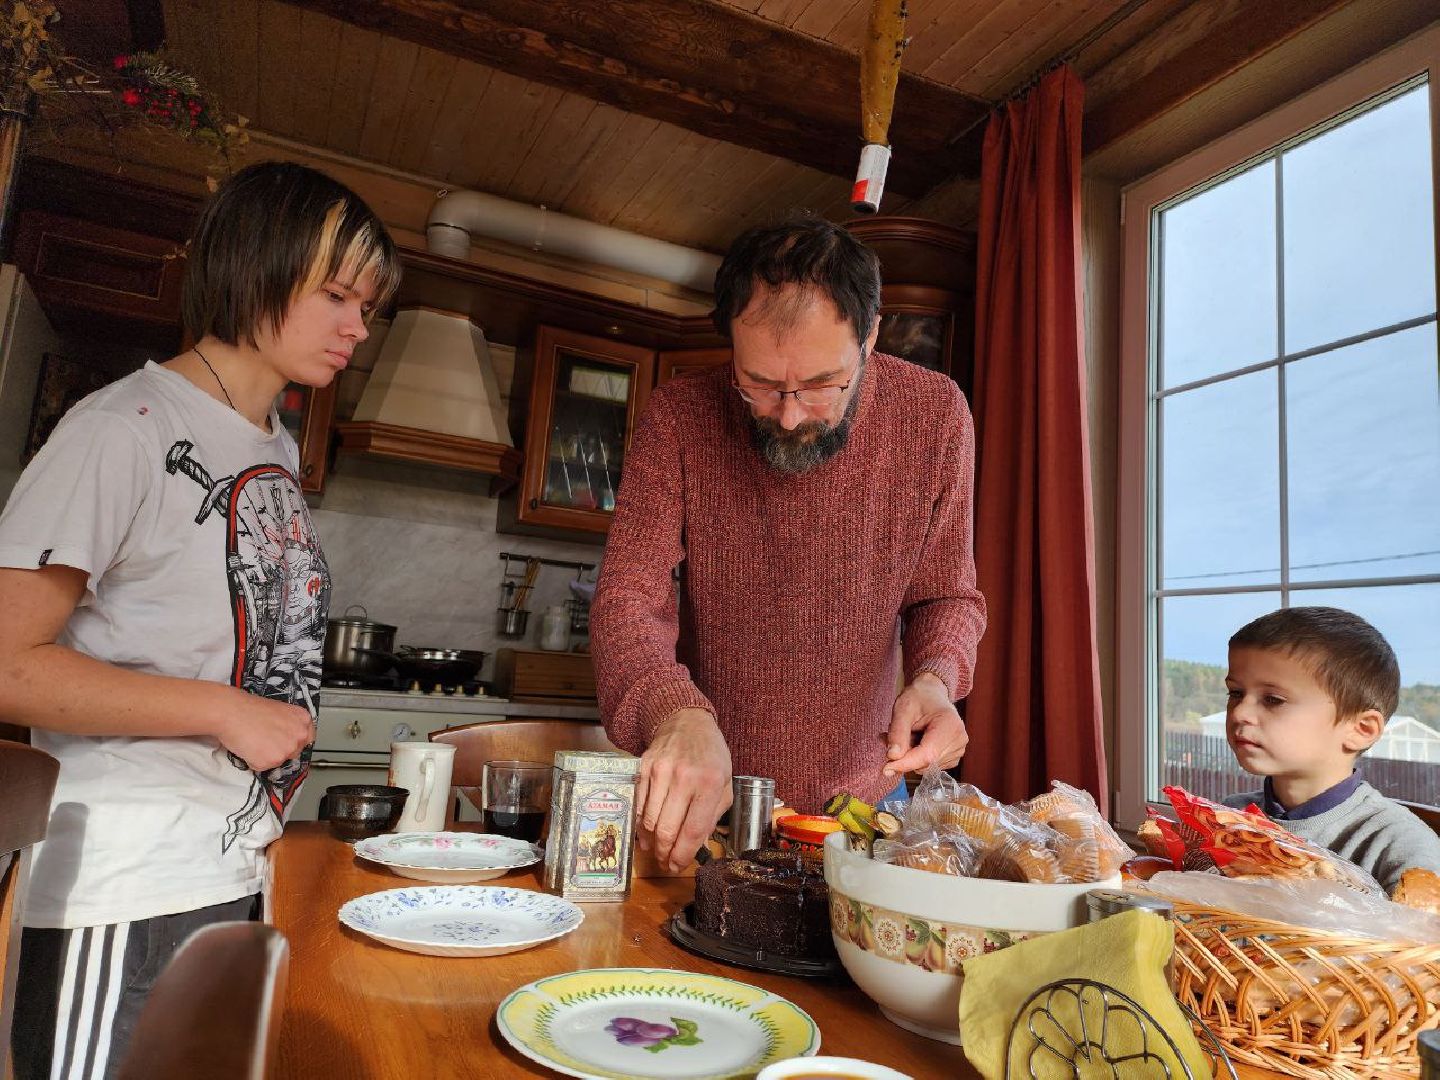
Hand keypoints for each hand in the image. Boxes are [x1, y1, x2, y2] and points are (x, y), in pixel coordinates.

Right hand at [213, 690, 313, 771]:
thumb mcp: (280, 711)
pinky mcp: (272, 761)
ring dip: (266, 756)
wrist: (232, 711)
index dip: (292, 742)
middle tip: (263, 739)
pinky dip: (254, 761)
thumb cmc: (250, 709)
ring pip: (278, 761)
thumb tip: (288, 738)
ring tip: (254, 739)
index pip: (307, 739)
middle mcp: (300, 735)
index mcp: (304, 720)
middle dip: (279, 750)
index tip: (284, 742)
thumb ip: (289, 725)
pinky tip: (249, 746)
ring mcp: (287, 750)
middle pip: (294, 752)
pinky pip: (263, 767)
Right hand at [636, 707, 731, 871]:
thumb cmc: (710, 755)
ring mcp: (660, 772)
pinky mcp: (643, 768)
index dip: (683, 855)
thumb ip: (713, 814)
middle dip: (665, 854)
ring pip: (649, 821)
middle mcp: (684, 777)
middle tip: (666, 864)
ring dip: (651, 843)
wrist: (686, 722)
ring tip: (656, 851)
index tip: (678, 867)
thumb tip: (695, 844)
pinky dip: (640, 825)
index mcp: (709, 783)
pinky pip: (638, 805)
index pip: (693, 829)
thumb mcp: (725, 782)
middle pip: (667, 830)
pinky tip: (645, 834)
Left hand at [884, 672, 967, 777]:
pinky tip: (918, 741)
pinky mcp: (954, 756)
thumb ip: (897, 733)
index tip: (886, 768)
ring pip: (927, 766)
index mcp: (949, 724)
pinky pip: (931, 766)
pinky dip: (919, 758)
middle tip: (892, 738)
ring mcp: (959, 749)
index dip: (905, 764)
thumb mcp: (902, 709)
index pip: (927, 755)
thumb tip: (893, 757)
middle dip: (905, 756)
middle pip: (927, 762)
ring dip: (911, 756)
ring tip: (909, 735)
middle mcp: (959, 739)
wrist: (931, 693)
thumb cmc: (918, 698)